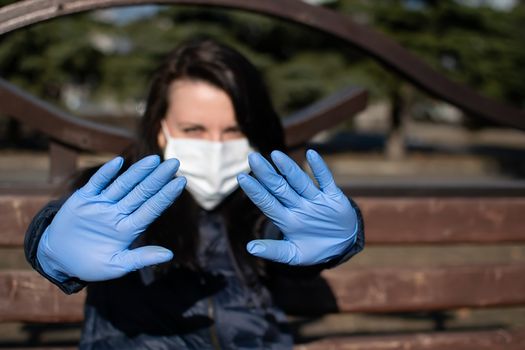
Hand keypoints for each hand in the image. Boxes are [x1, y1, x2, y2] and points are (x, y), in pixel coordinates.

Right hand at [37, 155, 185, 281]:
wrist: (59, 259)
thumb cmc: (91, 265)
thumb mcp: (117, 265)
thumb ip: (141, 259)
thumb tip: (169, 255)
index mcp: (129, 228)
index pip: (152, 209)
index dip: (166, 196)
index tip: (181, 182)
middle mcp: (119, 213)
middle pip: (142, 192)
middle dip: (158, 178)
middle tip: (174, 163)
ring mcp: (102, 204)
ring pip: (123, 185)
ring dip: (138, 172)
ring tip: (154, 160)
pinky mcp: (84, 199)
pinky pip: (97, 184)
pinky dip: (106, 174)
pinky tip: (119, 162)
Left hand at [237, 150, 356, 264]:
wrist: (342, 244)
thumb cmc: (314, 249)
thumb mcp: (293, 255)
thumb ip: (274, 251)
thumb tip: (250, 248)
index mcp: (286, 219)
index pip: (267, 202)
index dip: (255, 191)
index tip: (242, 178)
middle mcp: (298, 206)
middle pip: (279, 187)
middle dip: (266, 173)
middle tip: (253, 157)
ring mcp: (315, 200)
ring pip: (299, 181)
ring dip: (289, 169)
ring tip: (276, 155)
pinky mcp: (333, 197)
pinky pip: (326, 180)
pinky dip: (319, 168)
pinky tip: (311, 154)